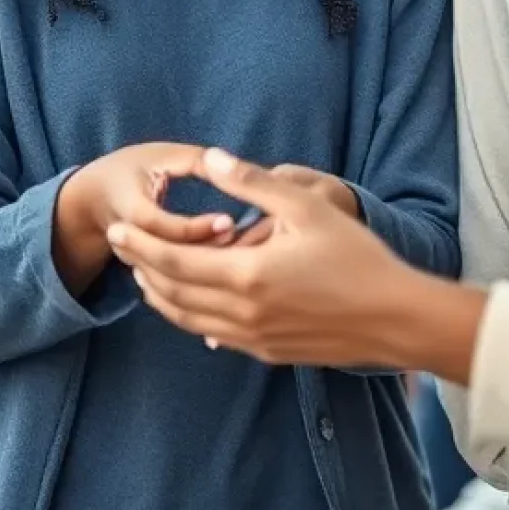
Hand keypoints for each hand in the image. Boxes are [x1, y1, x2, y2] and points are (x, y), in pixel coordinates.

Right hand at [53, 142, 231, 296]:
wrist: (92, 199)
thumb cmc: (132, 169)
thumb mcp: (160, 155)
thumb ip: (195, 161)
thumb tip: (233, 167)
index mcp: (128, 207)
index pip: (160, 226)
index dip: (195, 227)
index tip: (229, 221)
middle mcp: (126, 242)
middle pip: (168, 260)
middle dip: (206, 254)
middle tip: (239, 241)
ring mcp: (132, 263)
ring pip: (171, 280)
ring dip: (206, 273)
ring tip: (238, 256)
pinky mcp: (142, 276)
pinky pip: (172, 286)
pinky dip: (199, 282)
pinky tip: (228, 271)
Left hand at [108, 147, 414, 364]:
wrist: (395, 318)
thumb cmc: (356, 256)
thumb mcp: (306, 206)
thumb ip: (252, 182)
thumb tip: (210, 157)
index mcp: (246, 275)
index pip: (173, 262)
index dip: (139, 245)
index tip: (114, 229)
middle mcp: (242, 313)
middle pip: (172, 294)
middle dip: (141, 269)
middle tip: (120, 248)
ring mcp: (254, 338)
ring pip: (189, 320)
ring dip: (161, 297)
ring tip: (144, 274)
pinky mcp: (269, 352)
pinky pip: (215, 336)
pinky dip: (191, 317)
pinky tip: (189, 306)